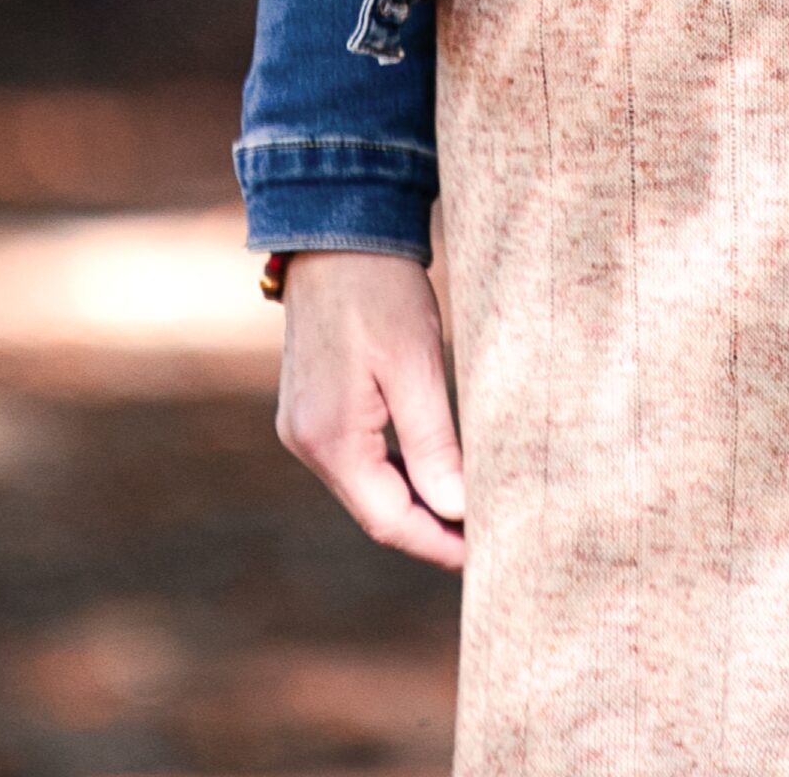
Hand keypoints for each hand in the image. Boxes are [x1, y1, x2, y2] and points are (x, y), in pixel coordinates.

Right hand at [273, 249, 466, 569]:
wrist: (336, 230)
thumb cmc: (380, 291)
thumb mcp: (416, 364)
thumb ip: (433, 443)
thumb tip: (455, 511)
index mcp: (330, 440)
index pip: (388, 522)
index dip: (437, 544)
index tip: (484, 556)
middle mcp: (306, 443)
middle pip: (375, 510)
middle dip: (428, 528)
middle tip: (485, 540)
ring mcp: (304, 425)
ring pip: (367, 485)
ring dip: (413, 500)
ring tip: (468, 510)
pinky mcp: (312, 406)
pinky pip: (358, 457)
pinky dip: (395, 470)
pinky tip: (431, 468)